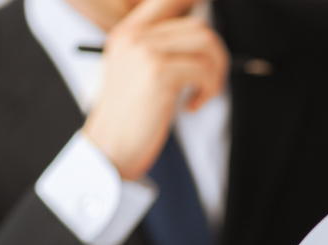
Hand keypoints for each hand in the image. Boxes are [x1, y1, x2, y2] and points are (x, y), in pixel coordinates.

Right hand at [82, 0, 228, 179]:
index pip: (170, 0)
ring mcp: (145, 51)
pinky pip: (203, 70)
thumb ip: (161, 50)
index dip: (196, 9)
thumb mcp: (137, 73)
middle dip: (216, 55)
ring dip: (215, 72)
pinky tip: (191, 105)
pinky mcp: (158, 72)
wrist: (111, 147)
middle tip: (209, 81)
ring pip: (206, 43)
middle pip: (198, 24)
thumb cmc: (130, 117)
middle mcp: (135, 35)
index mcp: (128, 32)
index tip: (208, 43)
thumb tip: (204, 39)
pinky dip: (208, 90)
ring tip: (202, 93)